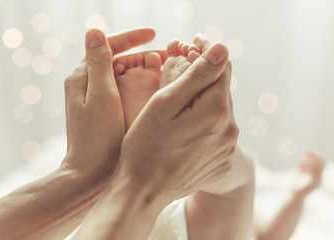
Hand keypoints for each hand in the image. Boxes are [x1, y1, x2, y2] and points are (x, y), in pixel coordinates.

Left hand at [61, 28, 160, 184]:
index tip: (153, 34)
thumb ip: (99, 63)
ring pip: (121, 73)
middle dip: (141, 54)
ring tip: (166, 69)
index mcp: (82, 76)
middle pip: (116, 58)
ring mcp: (95, 97)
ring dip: (143, 68)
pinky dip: (140, 83)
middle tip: (168, 55)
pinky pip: (124, 88)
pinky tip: (156, 87)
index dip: (131, 37)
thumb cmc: (97, 138)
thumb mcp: (101, 96)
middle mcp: (86, 83)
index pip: (107, 45)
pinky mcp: (104, 110)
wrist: (90, 174)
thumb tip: (94, 30)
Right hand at [118, 40, 237, 201]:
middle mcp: (230, 131)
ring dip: (203, 100)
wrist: (142, 192)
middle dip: (203, 76)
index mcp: (217, 111)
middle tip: (180, 67)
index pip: (221, 67)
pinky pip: (218, 132)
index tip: (191, 43)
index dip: (206, 50)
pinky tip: (185, 127)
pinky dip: (204, 123)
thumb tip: (221, 48)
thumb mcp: (164, 104)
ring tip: (179, 101)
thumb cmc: (145, 145)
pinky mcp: (221, 162)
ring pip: (220, 111)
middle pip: (221, 89)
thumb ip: (196, 75)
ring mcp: (227, 149)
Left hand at [292, 151, 324, 198]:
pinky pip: (313, 175)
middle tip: (304, 154)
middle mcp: (319, 178)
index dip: (315, 155)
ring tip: (298, 161)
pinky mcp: (313, 185)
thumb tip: (303, 155)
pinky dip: (306, 168)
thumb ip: (302, 164)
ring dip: (308, 162)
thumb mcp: (299, 171)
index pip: (322, 163)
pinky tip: (298, 167)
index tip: (306, 151)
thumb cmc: (296, 184)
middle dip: (313, 157)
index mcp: (318, 175)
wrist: (293, 195)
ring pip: (318, 169)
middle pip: (322, 164)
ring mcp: (317, 182)